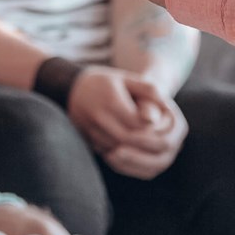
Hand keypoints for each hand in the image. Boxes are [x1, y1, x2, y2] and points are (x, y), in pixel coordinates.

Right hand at [68, 67, 187, 178]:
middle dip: (145, 144)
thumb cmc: (105, 82)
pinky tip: (132, 151)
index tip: (163, 128)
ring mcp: (89, 129)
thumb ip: (148, 91)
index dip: (152, 129)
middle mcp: (98, 117)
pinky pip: (106, 153)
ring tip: (149, 148)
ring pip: (116, 150)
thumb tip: (161, 114)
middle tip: (160, 144)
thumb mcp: (127, 78)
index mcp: (110, 100)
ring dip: (134, 152)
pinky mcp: (86, 139)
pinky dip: (121, 155)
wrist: (71, 88)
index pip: (137, 124)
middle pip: (127, 139)